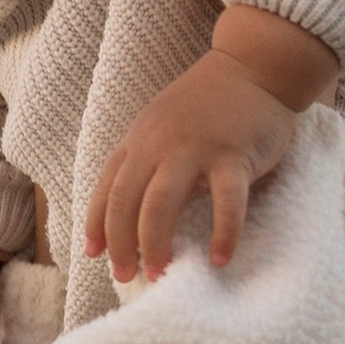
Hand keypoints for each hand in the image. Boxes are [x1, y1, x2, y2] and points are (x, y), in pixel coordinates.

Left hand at [84, 53, 298, 280]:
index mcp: (140, 140)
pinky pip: (225, 201)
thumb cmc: (207, 104)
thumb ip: (147, 161)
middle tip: (125, 277)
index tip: (92, 254)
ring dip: (155, 243)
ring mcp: (195, 149)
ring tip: (161, 273)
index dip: (96, 223)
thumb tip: (133, 212)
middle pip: (126, 200)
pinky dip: (222, 233)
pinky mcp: (233, 156)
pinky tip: (219, 259)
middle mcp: (160, 145)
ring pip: (160, 203)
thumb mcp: (162, 126)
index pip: (108, 187)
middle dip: (121, 243)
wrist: (252, 67)